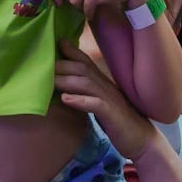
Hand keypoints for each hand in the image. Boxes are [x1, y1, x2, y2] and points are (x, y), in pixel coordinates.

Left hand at [55, 41, 154, 160]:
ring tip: (49, 81)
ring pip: (86, 83)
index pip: (85, 61)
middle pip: (82, 68)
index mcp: (102, 83)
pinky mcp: (112, 114)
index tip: (56, 42)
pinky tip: (66, 99)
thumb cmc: (117, 121)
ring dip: (66, 80)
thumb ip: (85, 92)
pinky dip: (80, 100)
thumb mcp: (99, 103)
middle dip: (61, 65)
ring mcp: (110, 99)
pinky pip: (96, 104)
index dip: (71, 50)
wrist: (141, 140)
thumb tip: (63, 88)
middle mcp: (106, 86)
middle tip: (40, 65)